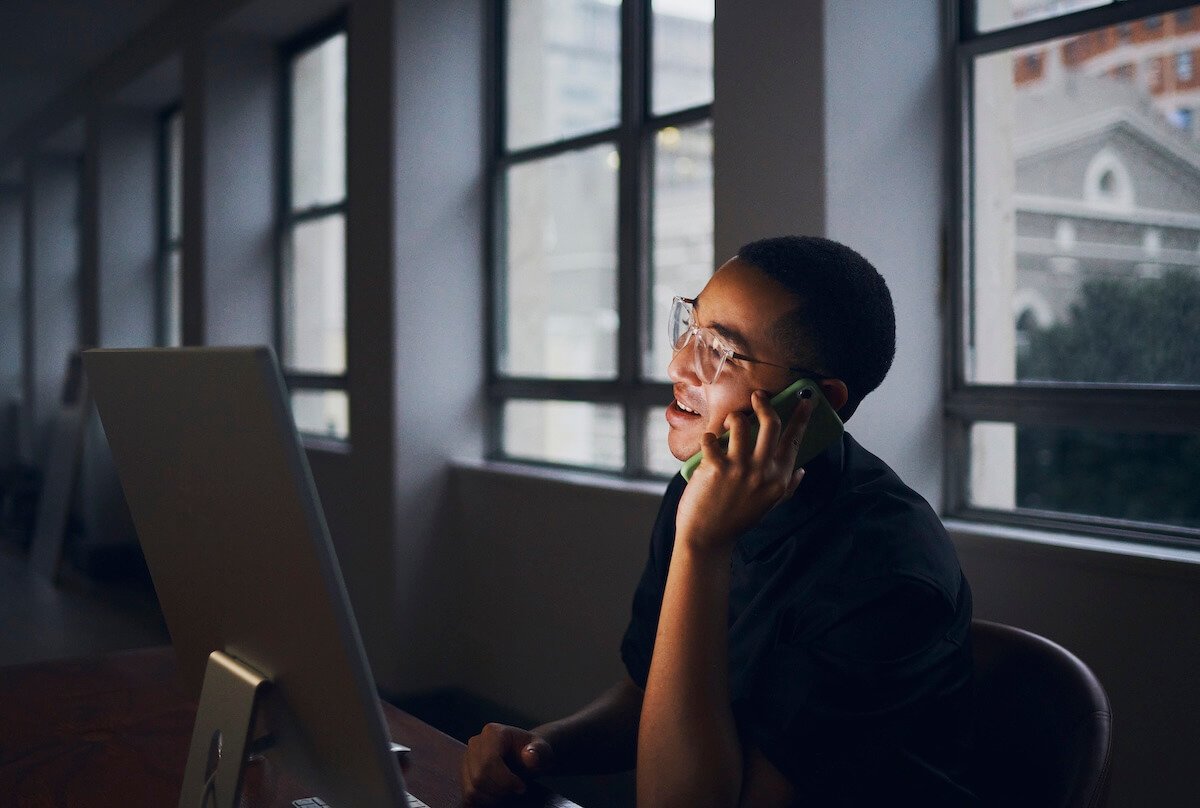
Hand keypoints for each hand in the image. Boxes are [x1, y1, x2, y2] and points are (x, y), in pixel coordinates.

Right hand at [461, 723, 554, 805]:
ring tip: (508, 793)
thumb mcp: (543, 750)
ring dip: (492, 799)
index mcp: (492, 733)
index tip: (521, 787)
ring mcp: (467, 759)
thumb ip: (539, 751)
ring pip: (471, 790)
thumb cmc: (534, 752)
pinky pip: (468, 796)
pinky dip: (483, 801)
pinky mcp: (464, 774)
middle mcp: (475, 743)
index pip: (489, 763)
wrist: (527, 755)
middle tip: (515, 791)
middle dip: (499, 791)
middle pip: (478, 778)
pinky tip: (497, 797)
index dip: (505, 781)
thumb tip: (530, 756)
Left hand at [675, 389, 813, 553]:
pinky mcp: (715, 467)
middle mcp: (762, 471)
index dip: (801, 417)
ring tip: (728, 422)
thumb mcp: (768, 505)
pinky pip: (711, 438)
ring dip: (733, 417)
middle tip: (758, 397)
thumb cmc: (737, 520)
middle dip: (765, 403)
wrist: (708, 539)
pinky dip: (708, 437)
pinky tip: (708, 443)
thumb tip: (802, 471)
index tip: (806, 399)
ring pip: (739, 423)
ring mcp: (739, 468)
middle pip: (771, 423)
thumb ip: (787, 487)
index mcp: (778, 478)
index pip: (794, 440)